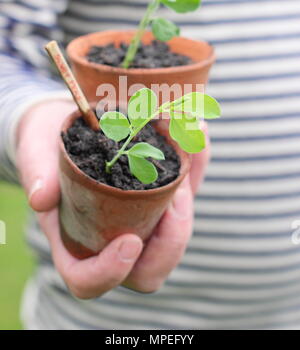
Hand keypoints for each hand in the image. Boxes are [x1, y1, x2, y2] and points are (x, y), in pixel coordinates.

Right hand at [17, 100, 209, 298]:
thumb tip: (42, 198)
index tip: (130, 240)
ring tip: (188, 153)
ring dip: (190, 197)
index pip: (89, 280)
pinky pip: (184, 190)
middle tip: (177, 194)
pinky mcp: (158, 193)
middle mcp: (109, 236)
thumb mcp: (34, 150)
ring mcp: (138, 216)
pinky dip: (195, 163)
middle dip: (171, 240)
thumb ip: (36, 171)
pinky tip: (197, 131)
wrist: (62, 123)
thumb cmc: (43, 144)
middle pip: (147, 268)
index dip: (111, 271)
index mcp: (73, 239)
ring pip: (174, 231)